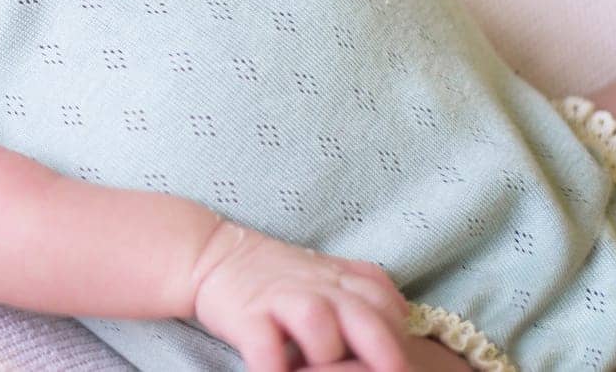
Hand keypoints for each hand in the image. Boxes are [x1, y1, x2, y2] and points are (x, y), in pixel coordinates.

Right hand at [191, 223, 410, 371]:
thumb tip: (404, 314)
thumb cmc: (276, 273)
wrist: (211, 255)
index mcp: (341, 279)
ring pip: (320, 326)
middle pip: (366, 317)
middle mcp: (318, 287)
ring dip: (324, 358)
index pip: (388, 306)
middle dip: (383, 354)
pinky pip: (266, 350)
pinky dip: (275, 370)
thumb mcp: (327, 270)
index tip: (391, 362)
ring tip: (313, 371)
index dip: (397, 338)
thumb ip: (364, 286)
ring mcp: (282, 299)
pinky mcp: (247, 317)